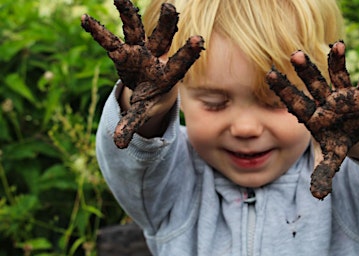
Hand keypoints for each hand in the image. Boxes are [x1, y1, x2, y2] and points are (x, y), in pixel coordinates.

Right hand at [81, 0, 203, 147]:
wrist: (149, 86)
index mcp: (166, 75)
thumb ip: (132, 125)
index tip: (198, 39)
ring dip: (129, 14)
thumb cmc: (151, 99)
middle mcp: (155, 58)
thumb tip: (119, 144)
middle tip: (171, 8)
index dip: (188, 53)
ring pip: (136, 29)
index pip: (179, 63)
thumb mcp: (143, 112)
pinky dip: (98, 31)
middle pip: (162, 39)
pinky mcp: (124, 49)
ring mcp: (140, 50)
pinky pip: (110, 38)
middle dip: (166, 24)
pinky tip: (84, 18)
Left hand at [265, 41, 358, 198]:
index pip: (295, 102)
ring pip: (338, 76)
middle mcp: (327, 101)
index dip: (283, 90)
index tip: (269, 74)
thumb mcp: (332, 157)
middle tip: (295, 55)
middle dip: (307, 71)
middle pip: (314, 84)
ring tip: (337, 46)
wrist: (354, 130)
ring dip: (337, 62)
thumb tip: (318, 196)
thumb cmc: (337, 141)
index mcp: (314, 115)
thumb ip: (324, 173)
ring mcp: (344, 95)